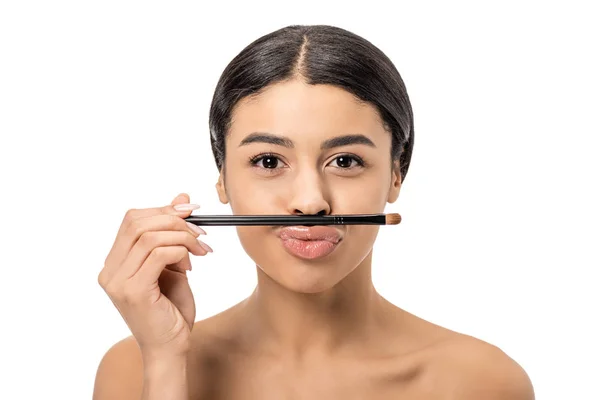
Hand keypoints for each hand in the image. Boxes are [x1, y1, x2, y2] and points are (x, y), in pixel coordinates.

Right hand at [98, 193, 211, 357]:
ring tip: (201, 250)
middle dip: (174, 221)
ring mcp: (118, 281)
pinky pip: (158, 254)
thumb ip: (172, 234)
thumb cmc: (171, 309)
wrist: (170, 348)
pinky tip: (192, 264)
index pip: (131, 220)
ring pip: (149, 236)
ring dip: (183, 237)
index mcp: (114, 263)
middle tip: (200, 232)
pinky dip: (180, 251)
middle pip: (137, 222)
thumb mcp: (175, 264)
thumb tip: (181, 198)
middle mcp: (110, 270)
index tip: (191, 212)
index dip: (162, 210)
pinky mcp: (133, 291)